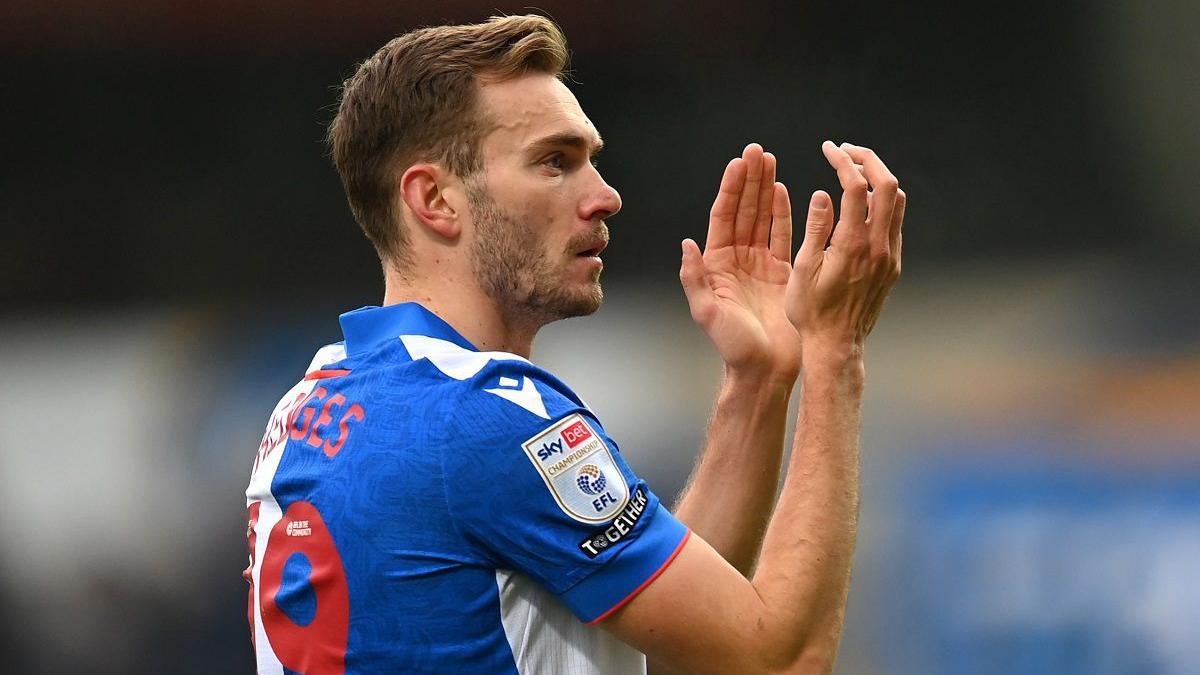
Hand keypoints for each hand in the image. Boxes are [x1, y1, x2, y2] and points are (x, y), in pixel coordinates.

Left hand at [680, 143, 802, 380]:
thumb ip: (695, 278)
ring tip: (770, 160)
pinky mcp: (783, 273)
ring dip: (766, 189)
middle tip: (757, 150)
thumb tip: (687, 243)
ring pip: (763, 218)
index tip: (739, 163)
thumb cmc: (733, 346)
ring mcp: (760, 265)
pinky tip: (785, 190)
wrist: (764, 370)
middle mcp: (737, 260)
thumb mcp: (707, 312)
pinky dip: (784, 213)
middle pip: (744, 210)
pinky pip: (784, 237)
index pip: (724, 217)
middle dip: (750, 180)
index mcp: (716, 265)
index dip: (731, 189)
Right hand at [785, 141, 904, 356]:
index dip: (842, 161)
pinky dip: (881, 202)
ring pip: (897, 202)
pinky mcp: (893, 265)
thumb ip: (816, 228)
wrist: (837, 345)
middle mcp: (878, 247)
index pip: (855, 187)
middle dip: (868, 159)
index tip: (828, 148)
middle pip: (887, 185)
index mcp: (852, 245)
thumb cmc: (811, 312)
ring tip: (853, 171)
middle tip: (845, 150)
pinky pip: (895, 222)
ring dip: (878, 179)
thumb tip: (825, 193)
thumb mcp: (803, 270)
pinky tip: (861, 203)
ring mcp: (890, 256)